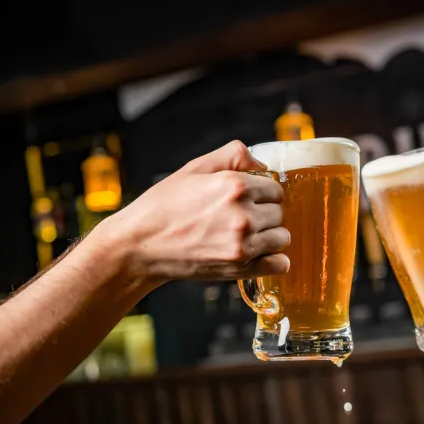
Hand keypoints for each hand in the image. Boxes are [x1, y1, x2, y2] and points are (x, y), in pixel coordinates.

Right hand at [98, 140, 290, 283]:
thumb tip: (263, 165)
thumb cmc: (164, 205)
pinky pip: (280, 264)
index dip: (262, 193)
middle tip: (241, 218)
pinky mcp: (240, 268)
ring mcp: (243, 244)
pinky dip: (275, 260)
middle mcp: (243, 214)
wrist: (140, 245)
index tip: (248, 200)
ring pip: (282, 237)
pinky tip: (258, 255)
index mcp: (235, 185)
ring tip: (246, 236)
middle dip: (265, 213)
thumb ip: (233, 155)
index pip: (275, 189)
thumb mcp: (195, 168)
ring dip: (269, 236)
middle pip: (279, 212)